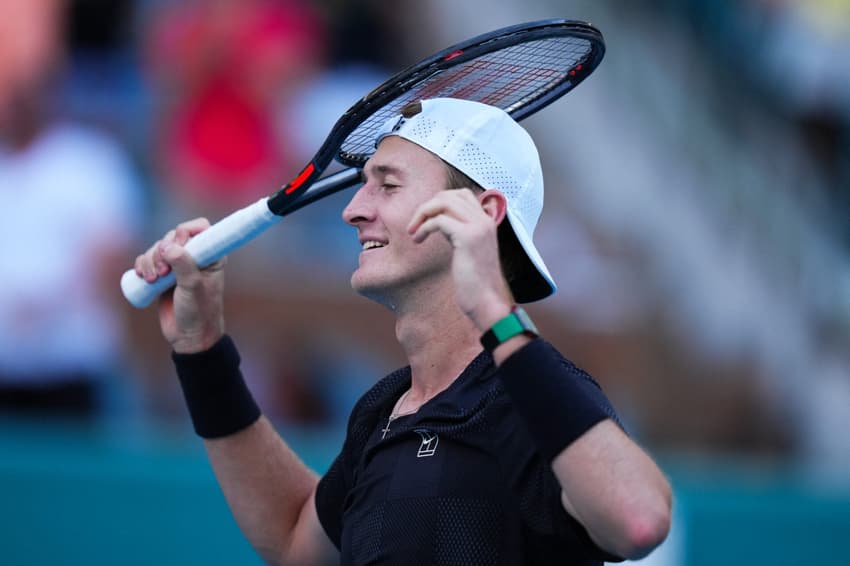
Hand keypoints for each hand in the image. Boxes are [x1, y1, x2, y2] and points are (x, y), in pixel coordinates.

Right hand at [134, 218, 225, 352]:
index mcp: (211, 255)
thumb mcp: (193, 287)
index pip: (199, 227)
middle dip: (161, 250)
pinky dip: (142, 265)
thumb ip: (184, 265)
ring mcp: (177, 265)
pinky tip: (144, 277)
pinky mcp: (162, 275)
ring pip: (157, 248)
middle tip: (163, 272)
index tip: (177, 246)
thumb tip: (169, 247)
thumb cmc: (199, 311)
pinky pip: (147, 260)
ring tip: (153, 280)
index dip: (185, 231)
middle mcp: (195, 256)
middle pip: (172, 235)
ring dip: (150, 260)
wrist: (188, 335)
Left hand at [407, 189, 513, 329]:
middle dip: (427, 207)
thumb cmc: (475, 283)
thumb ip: (457, 233)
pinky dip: (423, 228)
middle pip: (450, 195)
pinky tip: (417, 240)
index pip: (462, 195)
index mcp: (487, 222)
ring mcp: (478, 227)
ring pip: (443, 202)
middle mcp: (485, 220)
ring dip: (422, 213)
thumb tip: (438, 222)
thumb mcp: (467, 251)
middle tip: (414, 225)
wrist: (487, 302)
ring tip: (413, 231)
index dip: (439, 203)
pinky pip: (438, 221)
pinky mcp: (468, 237)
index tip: (426, 221)